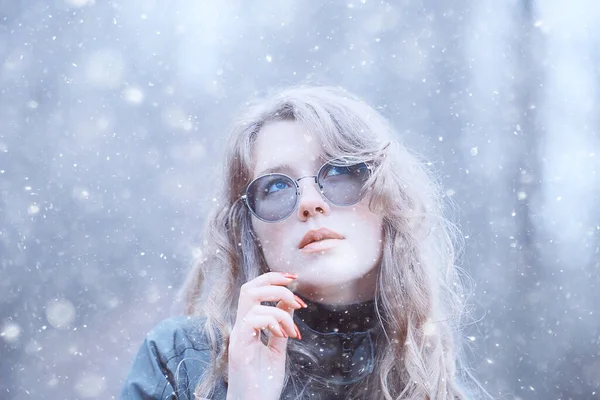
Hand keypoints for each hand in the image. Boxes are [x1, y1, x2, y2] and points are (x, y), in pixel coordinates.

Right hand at [226, 272, 307, 399]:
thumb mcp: (277, 349)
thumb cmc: (263, 384)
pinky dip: (273, 321)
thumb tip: (289, 303)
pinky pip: (252, 320)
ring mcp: (238, 337)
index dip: (272, 279)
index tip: (295, 280)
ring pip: (251, 299)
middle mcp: (240, 328)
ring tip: (292, 330)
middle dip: (274, 281)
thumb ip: (281, 326)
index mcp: (248, 326)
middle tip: (296, 293)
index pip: (253, 290)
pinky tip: (283, 335)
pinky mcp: (239, 349)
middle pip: (248, 287)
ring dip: (281, 309)